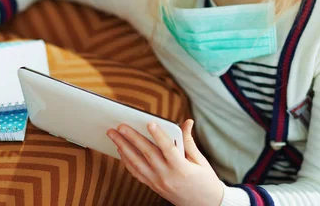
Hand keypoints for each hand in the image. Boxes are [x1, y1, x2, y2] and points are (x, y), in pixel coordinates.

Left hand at [107, 119, 223, 205]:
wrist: (205, 205)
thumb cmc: (205, 182)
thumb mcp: (200, 161)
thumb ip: (189, 141)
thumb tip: (186, 122)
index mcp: (182, 169)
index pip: (168, 149)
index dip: (159, 136)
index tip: (150, 123)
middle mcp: (168, 177)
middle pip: (147, 154)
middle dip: (132, 139)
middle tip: (120, 126)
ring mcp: (158, 183)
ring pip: (137, 164)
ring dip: (123, 148)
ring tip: (114, 136)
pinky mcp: (154, 187)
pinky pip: (137, 173)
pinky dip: (127, 161)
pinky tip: (120, 150)